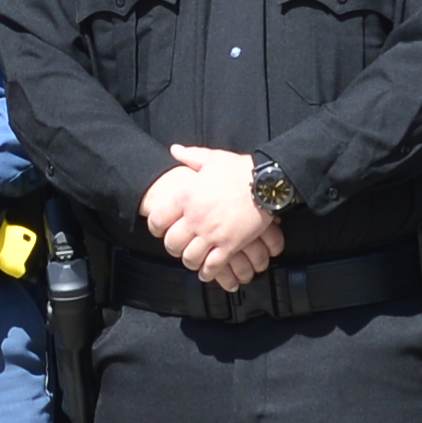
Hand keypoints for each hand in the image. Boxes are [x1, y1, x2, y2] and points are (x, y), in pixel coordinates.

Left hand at [142, 152, 278, 291]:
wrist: (266, 182)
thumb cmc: (240, 169)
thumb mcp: (212, 158)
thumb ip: (190, 156)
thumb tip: (174, 150)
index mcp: (186, 196)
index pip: (158, 219)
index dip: (155, 227)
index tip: (159, 230)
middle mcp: (195, 217)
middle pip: (172, 243)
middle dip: (173, 248)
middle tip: (177, 248)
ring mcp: (212, 233)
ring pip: (190, 257)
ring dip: (189, 261)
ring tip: (193, 260)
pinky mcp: (230, 245)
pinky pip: (212, 266)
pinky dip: (208, 272)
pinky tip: (206, 272)